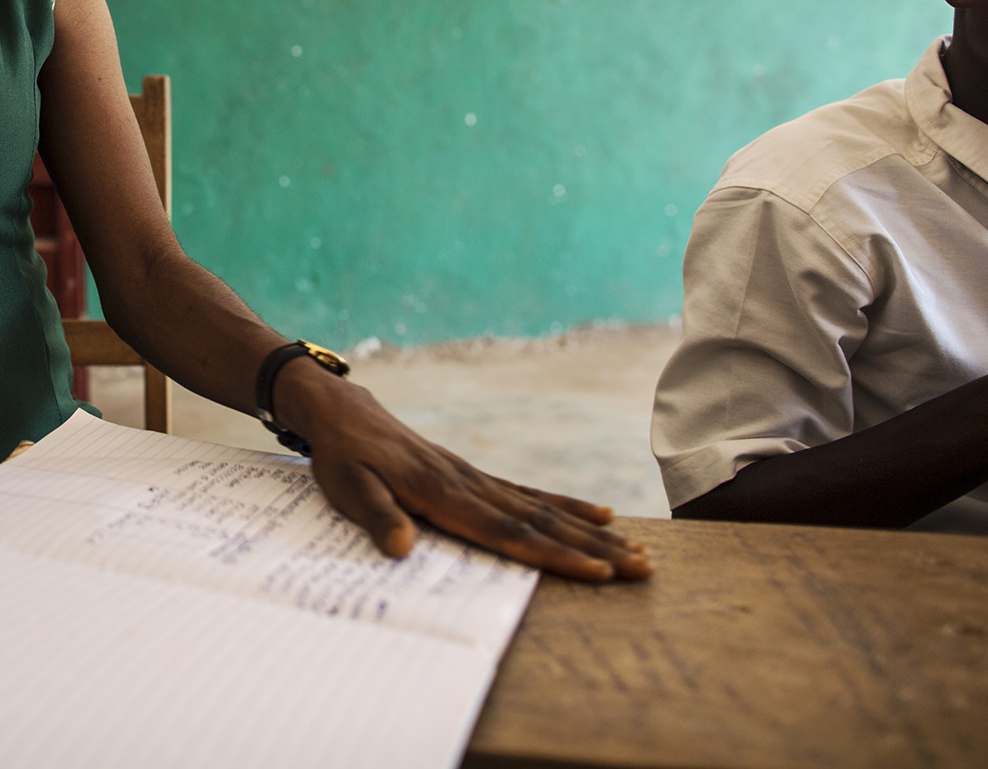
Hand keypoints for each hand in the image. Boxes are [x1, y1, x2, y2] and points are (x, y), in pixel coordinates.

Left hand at [277, 362, 652, 581]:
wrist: (342, 412)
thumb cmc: (342, 456)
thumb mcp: (345, 487)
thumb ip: (375, 516)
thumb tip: (402, 548)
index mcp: (442, 493)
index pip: (509, 533)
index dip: (555, 556)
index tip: (598, 574)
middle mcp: (469, 484)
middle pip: (542, 523)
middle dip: (595, 549)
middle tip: (645, 568)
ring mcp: (476, 478)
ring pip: (544, 509)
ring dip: (592, 533)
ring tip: (639, 550)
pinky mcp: (473, 475)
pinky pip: (529, 493)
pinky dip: (566, 506)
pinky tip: (598, 515)